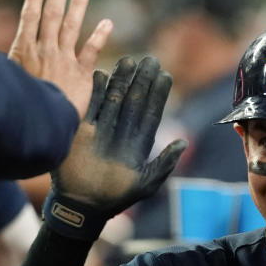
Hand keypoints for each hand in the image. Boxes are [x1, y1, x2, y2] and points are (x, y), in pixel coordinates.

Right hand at [9, 0, 112, 118]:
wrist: (40, 123)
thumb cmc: (19, 105)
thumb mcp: (6, 80)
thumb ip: (6, 65)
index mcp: (24, 51)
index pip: (29, 19)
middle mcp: (45, 51)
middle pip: (51, 16)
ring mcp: (64, 60)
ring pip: (72, 27)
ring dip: (78, 7)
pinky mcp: (81, 73)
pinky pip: (92, 50)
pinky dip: (100, 35)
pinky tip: (108, 23)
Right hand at [47, 56, 186, 230]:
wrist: (82, 206)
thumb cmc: (116, 199)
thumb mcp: (146, 184)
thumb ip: (164, 163)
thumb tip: (184, 142)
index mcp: (139, 143)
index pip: (152, 113)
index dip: (159, 94)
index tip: (165, 75)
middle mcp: (122, 132)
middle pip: (135, 101)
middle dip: (143, 81)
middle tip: (150, 59)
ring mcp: (103, 129)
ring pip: (114, 98)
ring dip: (121, 80)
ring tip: (129, 60)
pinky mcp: (82, 130)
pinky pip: (91, 106)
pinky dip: (95, 91)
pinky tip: (101, 74)